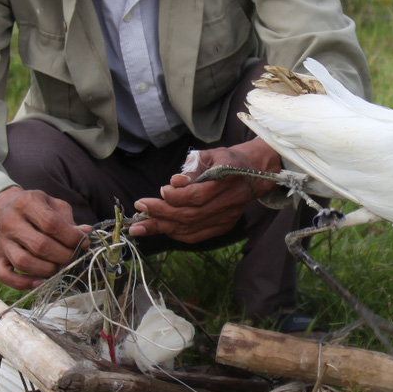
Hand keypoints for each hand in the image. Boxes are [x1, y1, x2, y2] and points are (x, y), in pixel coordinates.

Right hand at [0, 187, 87, 288]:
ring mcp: (1, 241)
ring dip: (47, 269)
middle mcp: (9, 221)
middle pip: (40, 245)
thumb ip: (69, 219)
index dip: (71, 237)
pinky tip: (40, 282)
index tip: (84, 242)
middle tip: (73, 256)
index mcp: (26, 203)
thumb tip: (85, 233)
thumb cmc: (35, 208)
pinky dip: (23, 283)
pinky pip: (5, 276)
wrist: (4, 208)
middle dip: (63, 255)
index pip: (51, 223)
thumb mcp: (53, 204)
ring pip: (24, 262)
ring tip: (59, 266)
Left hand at [133, 137, 280, 243]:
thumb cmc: (226, 160)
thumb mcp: (209, 155)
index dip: (177, 196)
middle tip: (140, 209)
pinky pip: (197, 236)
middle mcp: (229, 201)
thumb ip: (192, 167)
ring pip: (191, 228)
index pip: (198, 195)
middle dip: (162, 213)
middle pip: (191, 214)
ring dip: (163, 227)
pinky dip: (176, 234)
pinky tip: (161, 229)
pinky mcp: (223, 226)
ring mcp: (227, 217)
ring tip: (140, 227)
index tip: (161, 190)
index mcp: (228, 178)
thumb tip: (174, 182)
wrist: (252, 174)